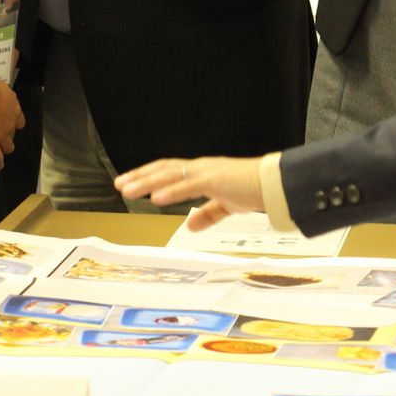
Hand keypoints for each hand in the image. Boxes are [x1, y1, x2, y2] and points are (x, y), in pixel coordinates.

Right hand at [0, 71, 23, 159]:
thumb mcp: (0, 87)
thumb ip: (3, 94)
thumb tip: (1, 93)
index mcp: (14, 108)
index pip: (20, 122)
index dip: (14, 125)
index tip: (7, 125)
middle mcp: (11, 123)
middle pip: (13, 135)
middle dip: (8, 137)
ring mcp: (2, 134)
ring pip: (8, 147)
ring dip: (4, 149)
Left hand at [114, 156, 264, 227]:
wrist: (276, 185)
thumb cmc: (254, 190)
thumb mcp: (226, 205)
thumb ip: (209, 214)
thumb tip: (190, 226)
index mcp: (203, 172)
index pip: (169, 171)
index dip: (148, 175)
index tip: (129, 182)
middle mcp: (201, 168)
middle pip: (164, 169)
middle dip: (140, 176)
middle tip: (119, 185)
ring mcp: (207, 172)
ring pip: (171, 175)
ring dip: (147, 182)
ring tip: (129, 191)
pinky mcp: (216, 180)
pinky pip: (189, 186)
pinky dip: (171, 191)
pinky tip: (156, 197)